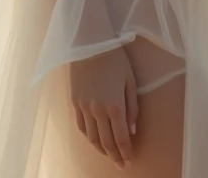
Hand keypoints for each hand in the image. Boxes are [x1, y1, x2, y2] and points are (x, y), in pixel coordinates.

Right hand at [69, 44, 138, 168]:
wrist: (90, 41)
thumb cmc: (115, 58)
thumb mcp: (130, 80)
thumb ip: (132, 108)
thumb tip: (132, 131)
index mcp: (114, 105)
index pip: (121, 138)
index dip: (126, 153)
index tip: (129, 162)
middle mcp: (97, 110)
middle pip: (106, 142)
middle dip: (114, 156)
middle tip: (121, 165)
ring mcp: (84, 106)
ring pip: (91, 137)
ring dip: (101, 149)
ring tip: (108, 154)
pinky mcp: (74, 101)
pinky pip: (81, 126)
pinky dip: (88, 136)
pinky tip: (94, 139)